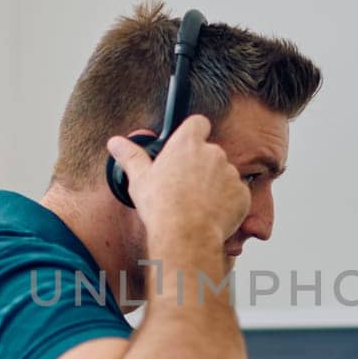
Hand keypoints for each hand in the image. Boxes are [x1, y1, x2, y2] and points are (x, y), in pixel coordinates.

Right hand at [108, 116, 249, 244]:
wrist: (186, 235)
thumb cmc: (162, 207)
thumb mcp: (140, 179)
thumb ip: (131, 157)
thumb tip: (115, 143)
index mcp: (187, 143)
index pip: (198, 123)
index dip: (194, 133)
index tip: (187, 145)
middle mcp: (213, 152)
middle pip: (210, 152)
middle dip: (202, 166)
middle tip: (186, 186)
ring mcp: (230, 173)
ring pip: (224, 174)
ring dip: (216, 185)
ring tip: (197, 205)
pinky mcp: (242, 193)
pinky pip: (236, 194)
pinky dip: (228, 203)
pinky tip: (211, 215)